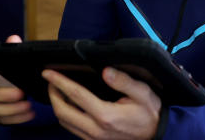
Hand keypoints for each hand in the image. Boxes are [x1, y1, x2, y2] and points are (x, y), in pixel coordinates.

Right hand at [0, 35, 35, 124]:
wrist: (17, 86)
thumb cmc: (11, 71)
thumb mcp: (13, 59)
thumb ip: (12, 49)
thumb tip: (13, 39)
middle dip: (3, 95)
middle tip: (20, 93)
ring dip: (11, 109)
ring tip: (27, 105)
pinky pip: (2, 119)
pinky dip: (17, 118)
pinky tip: (29, 114)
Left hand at [44, 67, 161, 139]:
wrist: (156, 135)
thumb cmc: (149, 113)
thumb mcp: (142, 93)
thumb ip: (124, 81)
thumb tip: (106, 71)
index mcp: (106, 115)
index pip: (75, 95)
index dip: (59, 82)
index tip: (48, 72)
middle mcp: (95, 129)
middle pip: (62, 111)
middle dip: (53, 94)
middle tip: (51, 80)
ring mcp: (93, 138)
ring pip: (64, 123)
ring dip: (57, 105)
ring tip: (58, 90)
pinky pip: (72, 129)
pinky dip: (65, 115)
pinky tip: (69, 104)